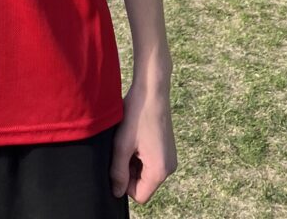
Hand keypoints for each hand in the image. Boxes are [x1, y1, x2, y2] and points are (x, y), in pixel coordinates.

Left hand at [110, 81, 176, 203]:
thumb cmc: (137, 115)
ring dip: (133, 161)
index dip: (124, 184)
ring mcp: (169, 158)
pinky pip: (150, 161)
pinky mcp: (166, 148)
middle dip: (129, 171)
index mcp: (160, 171)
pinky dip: (139, 154)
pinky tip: (134, 137)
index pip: (139, 195)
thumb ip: (118, 172)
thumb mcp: (122, 145)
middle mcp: (169, 168)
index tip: (117, 163)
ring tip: (127, 140)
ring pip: (145, 172)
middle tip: (121, 148)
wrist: (151, 90)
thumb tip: (117, 192)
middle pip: (143, 184)